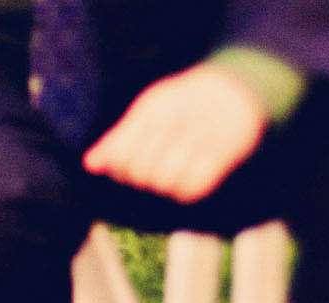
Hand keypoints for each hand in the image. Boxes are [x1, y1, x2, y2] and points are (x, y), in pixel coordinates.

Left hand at [83, 62, 268, 203]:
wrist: (238, 86)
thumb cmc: (183, 101)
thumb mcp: (148, 109)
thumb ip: (118, 137)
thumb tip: (89, 165)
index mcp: (155, 110)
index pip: (121, 156)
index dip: (119, 165)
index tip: (128, 160)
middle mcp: (177, 124)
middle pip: (141, 172)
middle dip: (141, 173)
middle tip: (154, 162)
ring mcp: (200, 141)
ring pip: (163, 183)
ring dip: (162, 182)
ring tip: (170, 169)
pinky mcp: (222, 157)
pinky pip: (190, 190)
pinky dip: (184, 189)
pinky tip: (186, 175)